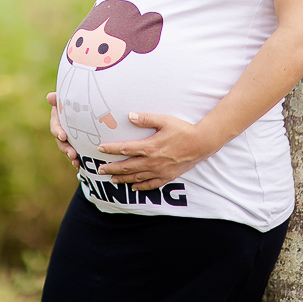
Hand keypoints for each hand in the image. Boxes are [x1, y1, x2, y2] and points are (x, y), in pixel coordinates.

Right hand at [47, 92, 79, 168]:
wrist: (87, 107)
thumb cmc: (76, 100)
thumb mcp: (67, 99)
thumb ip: (58, 98)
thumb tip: (50, 97)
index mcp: (58, 119)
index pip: (55, 126)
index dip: (58, 131)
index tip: (63, 136)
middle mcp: (61, 130)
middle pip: (60, 142)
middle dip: (65, 149)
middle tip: (72, 154)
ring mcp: (68, 139)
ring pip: (67, 149)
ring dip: (70, 156)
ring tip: (76, 162)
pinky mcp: (76, 144)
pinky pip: (74, 154)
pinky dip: (76, 160)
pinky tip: (79, 166)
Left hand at [95, 111, 221, 190]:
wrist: (202, 143)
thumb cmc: (183, 130)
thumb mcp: (164, 120)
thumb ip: (146, 118)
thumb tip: (130, 116)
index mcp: (150, 147)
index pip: (125, 149)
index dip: (111, 149)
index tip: (100, 149)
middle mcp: (153, 161)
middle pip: (127, 166)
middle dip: (112, 168)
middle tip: (100, 170)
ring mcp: (160, 171)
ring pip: (137, 177)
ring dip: (123, 178)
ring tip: (112, 179)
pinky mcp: (168, 176)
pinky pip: (151, 184)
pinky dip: (141, 186)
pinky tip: (133, 187)